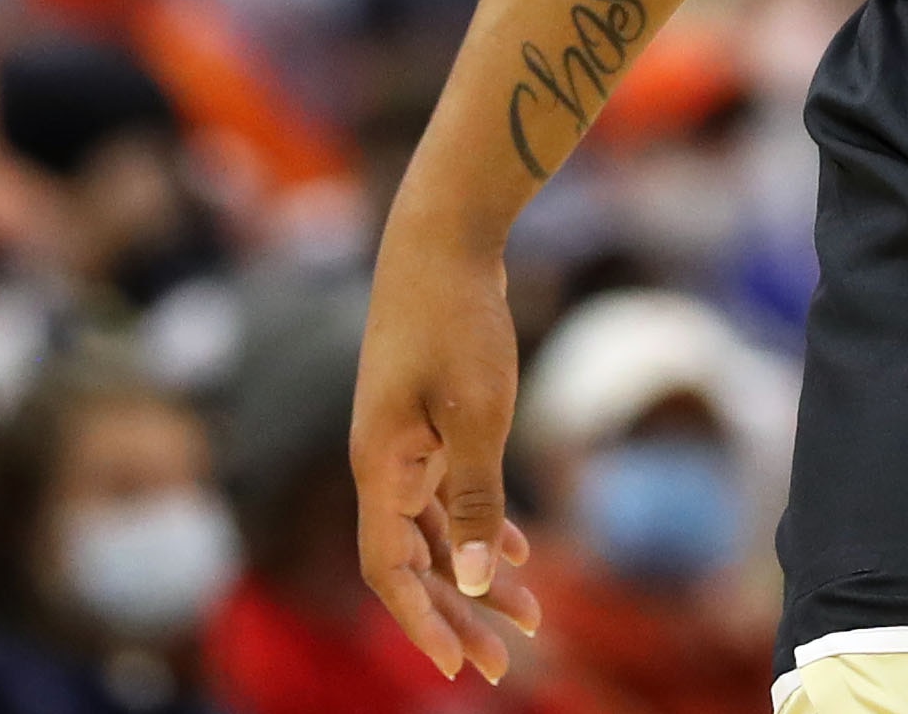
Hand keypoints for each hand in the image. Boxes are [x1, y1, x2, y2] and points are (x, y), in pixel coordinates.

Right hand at [351, 209, 549, 679]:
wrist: (443, 240)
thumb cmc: (457, 322)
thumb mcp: (478, 416)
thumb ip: (475, 500)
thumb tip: (476, 582)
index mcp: (379, 469)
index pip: (388, 571)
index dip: (421, 623)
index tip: (461, 667)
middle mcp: (381, 465)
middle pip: (411, 564)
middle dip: (455, 616)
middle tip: (504, 666)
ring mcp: (401, 444)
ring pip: (434, 533)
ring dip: (475, 577)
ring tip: (528, 620)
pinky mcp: (424, 422)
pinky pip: (445, 496)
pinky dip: (478, 528)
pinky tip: (517, 555)